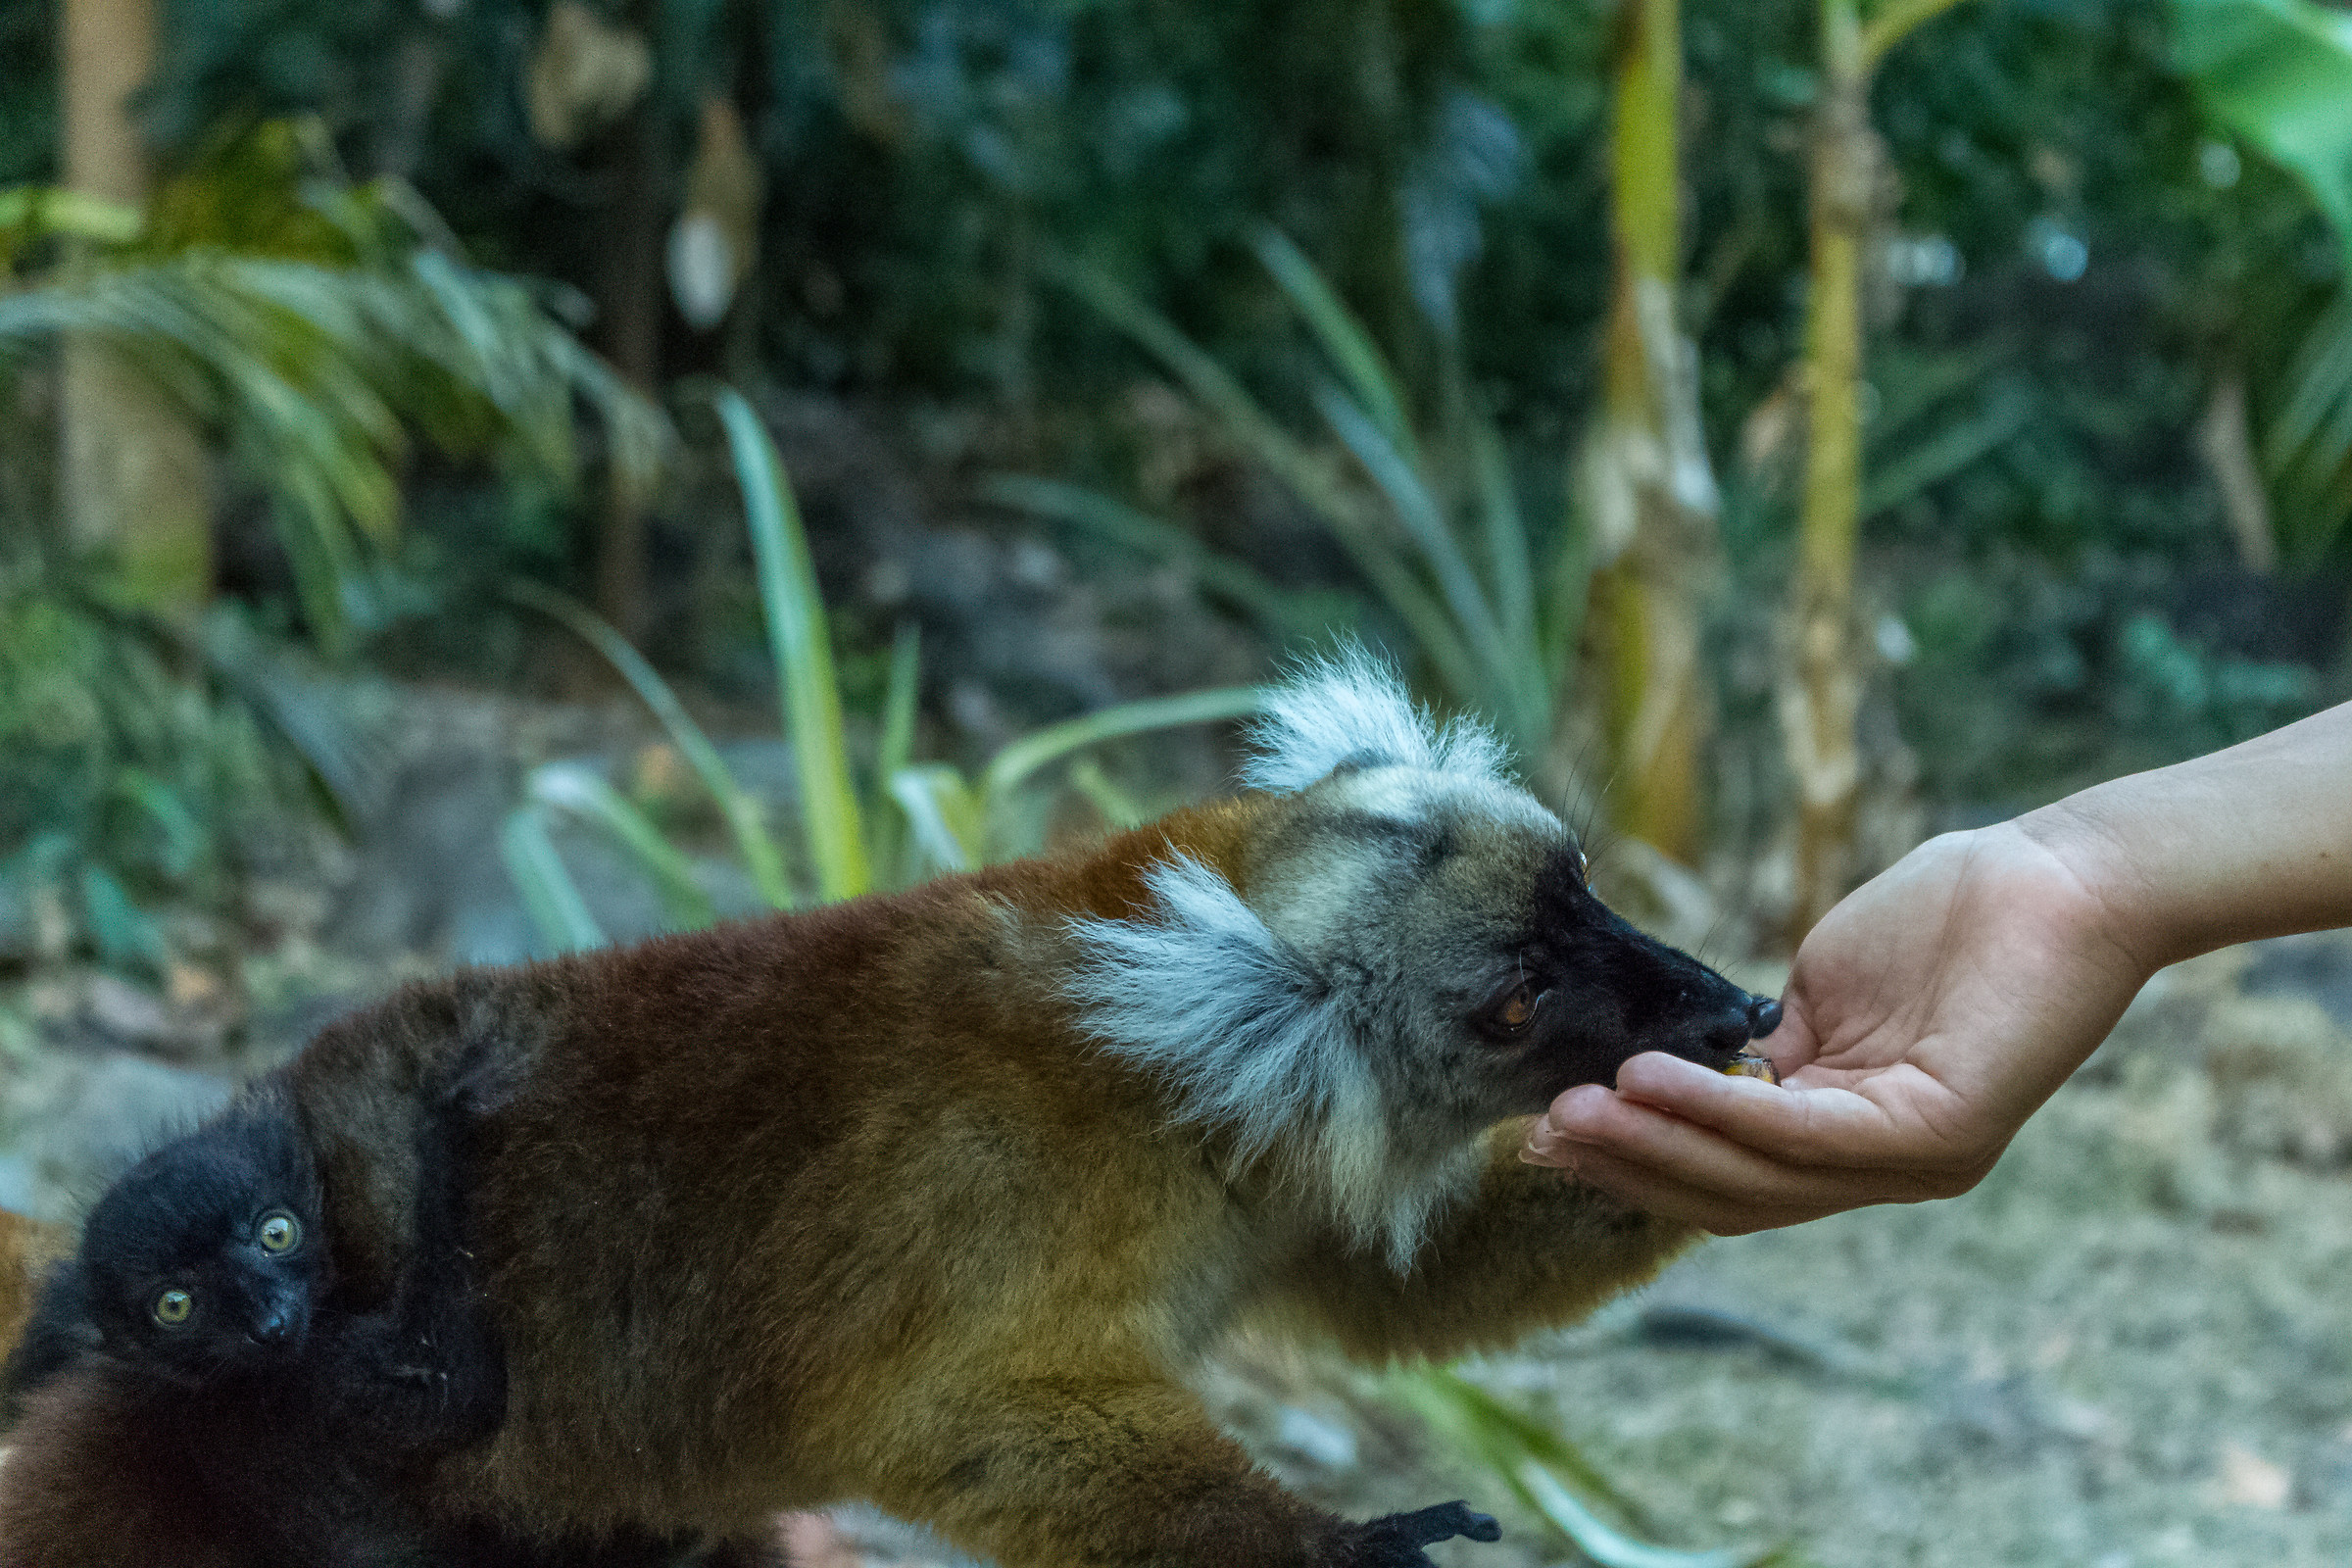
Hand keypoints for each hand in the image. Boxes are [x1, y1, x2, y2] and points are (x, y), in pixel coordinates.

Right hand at [1521, 821, 2154, 1233]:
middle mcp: (1888, 1168)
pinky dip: (1714, 1109)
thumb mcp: (1827, 992)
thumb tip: (1690, 1075)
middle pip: (1734, 1195)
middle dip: (1629, 1167)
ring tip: (1573, 1114)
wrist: (2060, 875)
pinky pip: (1800, 1133)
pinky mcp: (1936, 1132)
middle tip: (1539, 1140)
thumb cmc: (1954, 913)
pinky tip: (1647, 1081)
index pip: (1734, 1174)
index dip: (1641, 1158)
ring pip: (1758, 1176)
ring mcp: (1916, 1159)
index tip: (1553, 1130)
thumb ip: (1766, 1047)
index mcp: (1860, 1137)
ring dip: (1653, 1144)